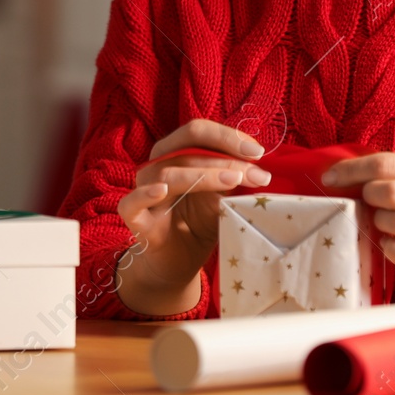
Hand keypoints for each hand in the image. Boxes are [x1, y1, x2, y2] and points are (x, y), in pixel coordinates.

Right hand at [114, 119, 271, 315]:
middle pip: (185, 147)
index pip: (197, 132)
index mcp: (175, 152)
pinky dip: (146, 194)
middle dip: (225, 156)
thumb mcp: (223, 198)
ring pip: (167, 172)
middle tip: (255, 171)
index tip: (258, 152)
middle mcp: (157, 165)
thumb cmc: (199, 224)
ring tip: (233, 180)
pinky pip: (132, 202)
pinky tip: (163, 191)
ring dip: (203, 174)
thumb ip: (235, 182)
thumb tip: (261, 172)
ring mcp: (142, 189)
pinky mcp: (134, 217)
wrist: (178, 263)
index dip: (227, 136)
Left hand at [320, 152, 394, 285]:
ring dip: (379, 222)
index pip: (386, 164)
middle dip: (368, 196)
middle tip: (371, 201)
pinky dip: (391, 248)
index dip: (351, 170)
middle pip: (389, 193)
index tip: (330, 178)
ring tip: (387, 222)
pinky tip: (394, 243)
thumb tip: (349, 172)